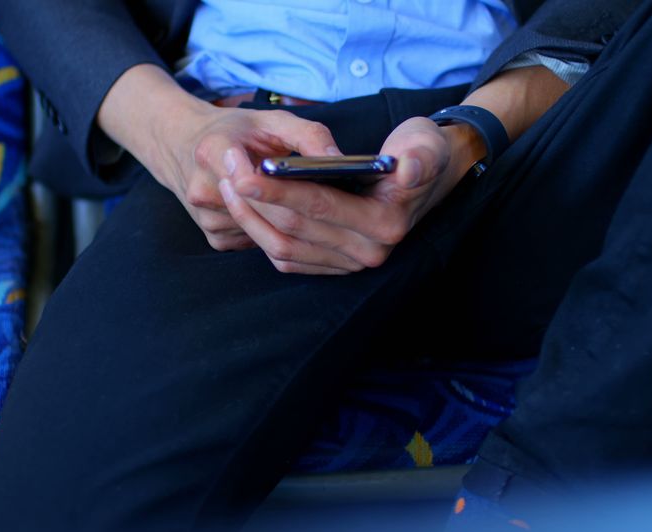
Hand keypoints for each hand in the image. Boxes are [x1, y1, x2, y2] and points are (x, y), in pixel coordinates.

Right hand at [97, 64, 339, 250]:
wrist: (184, 146)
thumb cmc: (236, 131)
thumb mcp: (271, 120)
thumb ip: (309, 135)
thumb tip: (341, 162)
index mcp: (212, 150)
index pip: (246, 177)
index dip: (283, 188)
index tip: (318, 188)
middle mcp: (202, 188)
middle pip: (263, 210)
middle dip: (301, 209)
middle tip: (339, 209)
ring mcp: (206, 218)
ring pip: (264, 231)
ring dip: (290, 224)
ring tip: (311, 210)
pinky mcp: (214, 239)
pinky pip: (257, 243)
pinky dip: (274, 232)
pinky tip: (281, 217)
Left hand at [217, 116, 485, 273]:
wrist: (421, 175)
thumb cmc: (417, 152)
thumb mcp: (425, 144)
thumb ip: (420, 156)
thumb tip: (406, 167)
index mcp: (386, 223)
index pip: (321, 206)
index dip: (279, 190)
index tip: (244, 172)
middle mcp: (368, 252)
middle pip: (294, 230)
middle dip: (256, 202)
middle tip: (226, 171)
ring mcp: (348, 264)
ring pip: (283, 248)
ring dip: (250, 219)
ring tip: (228, 184)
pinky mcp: (332, 266)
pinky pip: (286, 258)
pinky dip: (260, 235)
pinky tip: (245, 206)